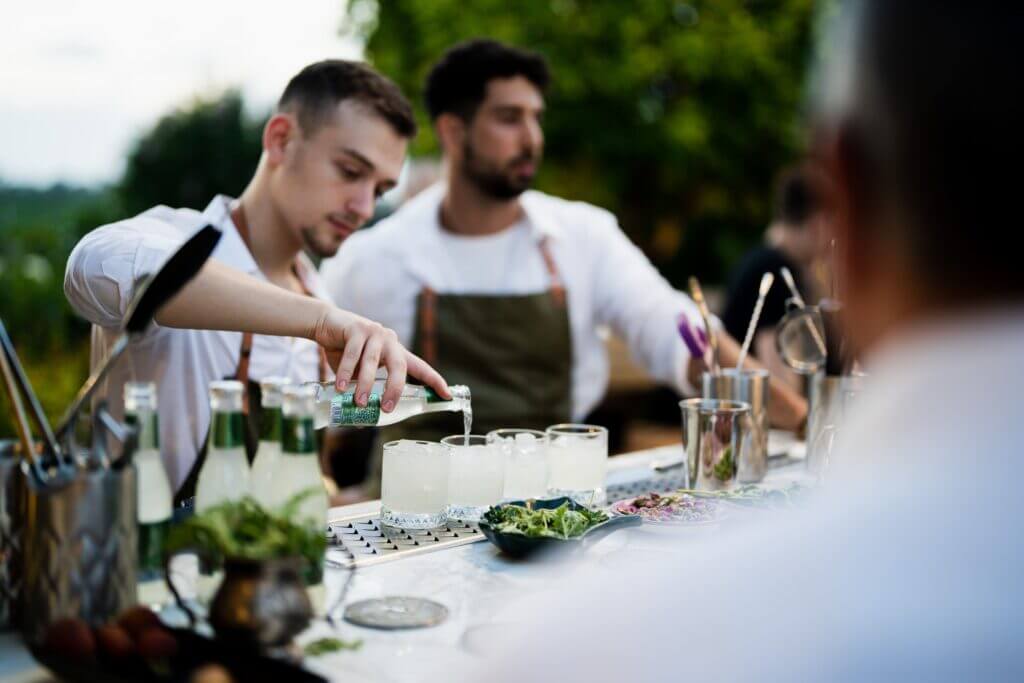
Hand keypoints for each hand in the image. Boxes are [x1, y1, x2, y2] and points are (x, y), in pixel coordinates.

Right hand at [312, 306, 450, 411]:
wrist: (326, 325)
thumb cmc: (346, 352)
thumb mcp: (358, 372)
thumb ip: (363, 390)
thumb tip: (361, 422)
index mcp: (396, 352)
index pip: (420, 367)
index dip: (434, 380)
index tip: (447, 395)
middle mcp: (390, 341)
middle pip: (399, 365)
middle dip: (395, 388)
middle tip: (387, 408)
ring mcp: (374, 332)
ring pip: (372, 361)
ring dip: (365, 384)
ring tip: (359, 403)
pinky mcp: (356, 329)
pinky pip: (352, 354)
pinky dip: (346, 372)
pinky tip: (341, 387)